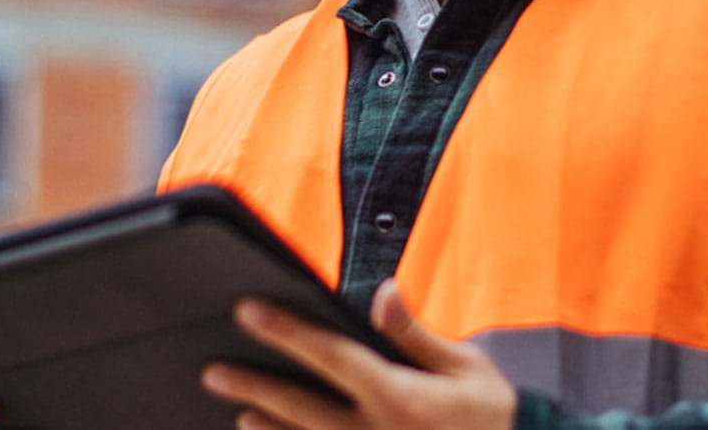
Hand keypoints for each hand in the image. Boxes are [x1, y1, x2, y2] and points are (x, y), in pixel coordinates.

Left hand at [201, 279, 515, 429]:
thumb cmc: (494, 416)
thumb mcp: (465, 365)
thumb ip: (414, 332)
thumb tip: (382, 291)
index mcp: (397, 394)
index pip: (328, 355)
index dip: (286, 330)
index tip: (248, 310)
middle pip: (300, 406)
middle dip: (253, 385)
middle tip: (214, 371)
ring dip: (269, 429)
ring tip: (240, 414)